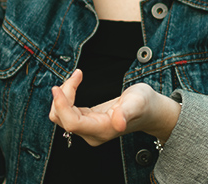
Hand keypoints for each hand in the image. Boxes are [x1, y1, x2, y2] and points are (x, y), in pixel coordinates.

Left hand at [48, 69, 180, 146]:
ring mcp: (88, 129)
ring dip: (63, 95)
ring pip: (61, 116)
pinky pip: (67, 111)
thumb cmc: (145, 104)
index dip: (61, 106)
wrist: (150, 110)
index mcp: (103, 130)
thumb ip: (126, 113)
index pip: (72, 123)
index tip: (57, 87)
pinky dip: (67, 96)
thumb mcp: (137, 103)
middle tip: (77, 74)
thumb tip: (118, 124)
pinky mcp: (86, 121)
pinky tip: (76, 81)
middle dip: (63, 95)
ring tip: (76, 76)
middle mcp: (92, 134)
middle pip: (62, 119)